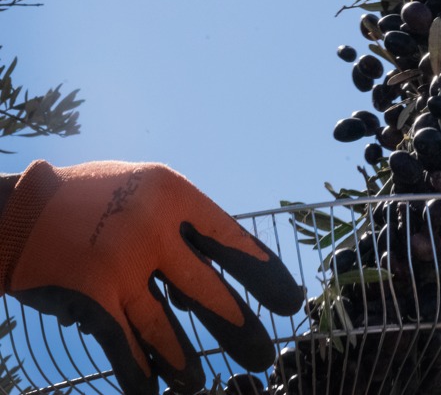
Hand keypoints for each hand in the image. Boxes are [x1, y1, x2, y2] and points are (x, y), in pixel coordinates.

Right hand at [0, 160, 304, 394]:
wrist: (19, 209)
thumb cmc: (94, 198)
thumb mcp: (146, 190)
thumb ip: (183, 225)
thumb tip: (214, 275)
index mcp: (174, 195)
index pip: (230, 239)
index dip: (263, 273)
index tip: (289, 301)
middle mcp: (153, 229)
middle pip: (208, 289)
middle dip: (239, 328)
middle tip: (265, 356)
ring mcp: (121, 264)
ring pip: (166, 326)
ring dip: (186, 361)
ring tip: (201, 382)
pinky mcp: (91, 295)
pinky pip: (123, 342)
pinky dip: (141, 369)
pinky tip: (155, 390)